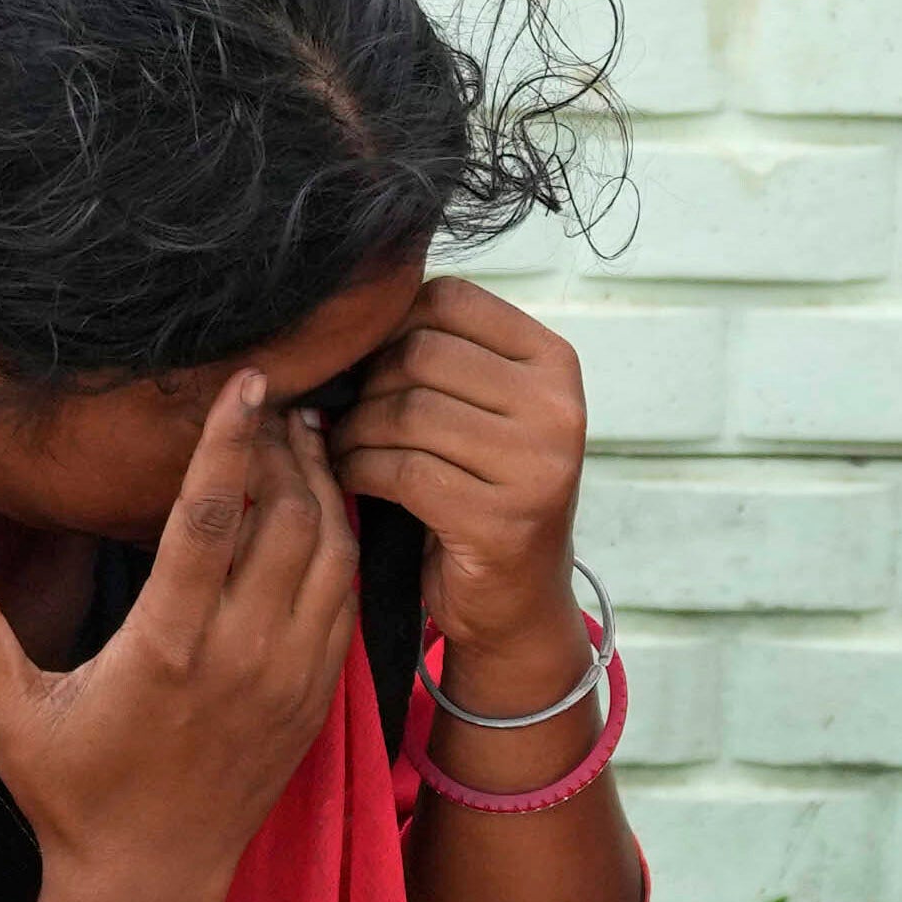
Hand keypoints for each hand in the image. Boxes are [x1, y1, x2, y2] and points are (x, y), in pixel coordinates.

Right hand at [0, 368, 355, 901]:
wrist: (149, 881)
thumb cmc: (71, 795)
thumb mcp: (7, 717)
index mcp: (166, 649)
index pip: (210, 519)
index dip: (231, 441)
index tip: (247, 381)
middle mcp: (240, 658)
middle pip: (287, 521)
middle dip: (285, 450)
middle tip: (273, 401)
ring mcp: (288, 680)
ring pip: (330, 555)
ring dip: (323, 490)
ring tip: (304, 439)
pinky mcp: (314, 701)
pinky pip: (345, 602)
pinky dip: (341, 545)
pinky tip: (324, 511)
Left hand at [327, 278, 590, 668]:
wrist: (516, 601)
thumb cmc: (484, 490)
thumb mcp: (485, 410)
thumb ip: (443, 356)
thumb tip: (351, 308)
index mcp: (555, 363)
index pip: (451, 300)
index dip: (390, 323)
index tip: (366, 362)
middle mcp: (558, 408)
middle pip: (423, 354)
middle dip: (367, 383)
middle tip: (344, 413)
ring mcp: (537, 466)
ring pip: (408, 412)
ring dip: (356, 430)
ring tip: (343, 446)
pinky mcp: (502, 520)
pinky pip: (403, 470)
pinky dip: (360, 469)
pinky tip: (351, 476)